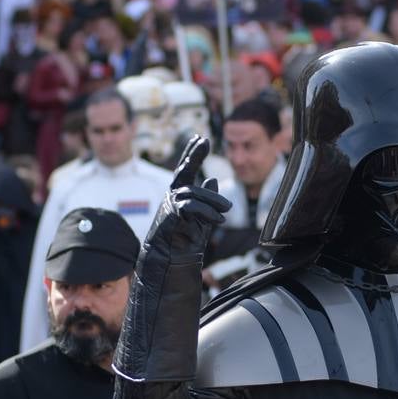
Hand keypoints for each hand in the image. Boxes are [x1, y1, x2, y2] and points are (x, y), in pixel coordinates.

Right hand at [147, 137, 231, 258]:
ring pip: (194, 193)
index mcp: (180, 195)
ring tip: (228, 210)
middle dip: (193, 154)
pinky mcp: (171, 215)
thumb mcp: (201, 217)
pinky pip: (191, 206)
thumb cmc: (183, 241)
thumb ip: (207, 200)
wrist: (169, 260)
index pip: (186, 170)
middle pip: (183, 171)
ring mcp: (170, 204)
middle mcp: (173, 196)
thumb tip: (212, 179)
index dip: (192, 153)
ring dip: (213, 200)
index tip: (201, 138)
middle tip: (204, 141)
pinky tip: (220, 219)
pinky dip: (207, 211)